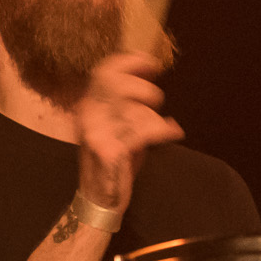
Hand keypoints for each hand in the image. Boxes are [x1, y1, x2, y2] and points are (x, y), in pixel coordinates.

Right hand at [73, 52, 184, 212]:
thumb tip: (150, 75)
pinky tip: (173, 133)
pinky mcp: (111, 150)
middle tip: (156, 101)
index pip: (103, 71)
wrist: (99, 199)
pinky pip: (143, 129)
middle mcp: (87, 115)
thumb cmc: (114, 161)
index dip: (129, 61)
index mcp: (88, 106)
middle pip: (115, 82)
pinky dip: (164, 129)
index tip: (151, 63)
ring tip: (161, 125)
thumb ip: (125, 103)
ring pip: (131, 106)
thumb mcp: (115, 126)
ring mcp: (96, 132)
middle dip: (143, 88)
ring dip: (153, 114)